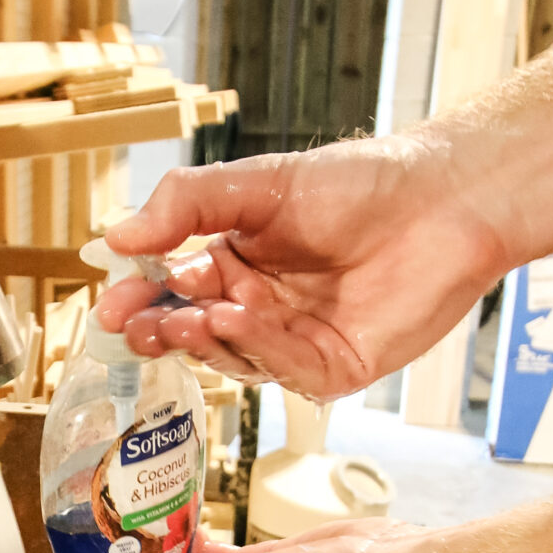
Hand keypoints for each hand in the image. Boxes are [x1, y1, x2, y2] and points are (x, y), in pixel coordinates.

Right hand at [97, 135, 507, 400]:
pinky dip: (256, 346)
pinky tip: (238, 317)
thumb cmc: (356, 184)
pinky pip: (283, 368)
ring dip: (205, 339)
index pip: (172, 288)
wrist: (442, 201)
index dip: (139, 297)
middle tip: (137, 325)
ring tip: (187, 316)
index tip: (110, 304)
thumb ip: (185, 205)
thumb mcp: (257, 184)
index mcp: (235, 263)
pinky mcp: (331, 367)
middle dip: (162, 330)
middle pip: (195, 331)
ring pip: (232, 356)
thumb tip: (116, 234)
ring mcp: (293, 341)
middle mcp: (258, 307)